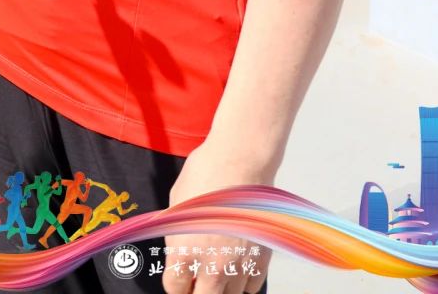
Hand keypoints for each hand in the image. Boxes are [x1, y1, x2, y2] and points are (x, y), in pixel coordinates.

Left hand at [161, 143, 274, 293]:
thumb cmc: (206, 173)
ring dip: (222, 284)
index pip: (175, 289)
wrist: (240, 158)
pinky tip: (238, 260)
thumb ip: (176, 235)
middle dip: (198, 290)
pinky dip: (244, 279)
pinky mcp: (261, 257)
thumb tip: (177, 251)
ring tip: (219, 262)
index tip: (179, 279)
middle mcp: (213, 265)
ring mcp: (240, 264)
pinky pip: (251, 285)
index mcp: (184, 253)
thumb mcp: (177, 204)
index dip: (176, 284)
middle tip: (198, 277)